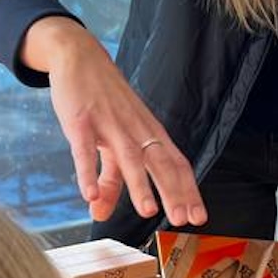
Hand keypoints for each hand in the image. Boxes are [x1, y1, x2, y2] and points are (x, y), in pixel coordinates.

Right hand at [26, 17, 206, 227]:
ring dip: (139, 185)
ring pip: (129, 157)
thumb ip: (109, 179)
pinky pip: (85, 151)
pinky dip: (88, 173)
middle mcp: (135, 129)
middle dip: (173, 192)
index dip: (188, 190)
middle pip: (160, 163)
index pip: (176, 164)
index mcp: (149, 132)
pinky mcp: (81, 121)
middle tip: (183, 220)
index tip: (198, 217)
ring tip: (147, 211)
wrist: (79, 57)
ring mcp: (110, 124)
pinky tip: (90, 195)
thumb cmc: (102, 101)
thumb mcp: (109, 141)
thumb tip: (100, 213)